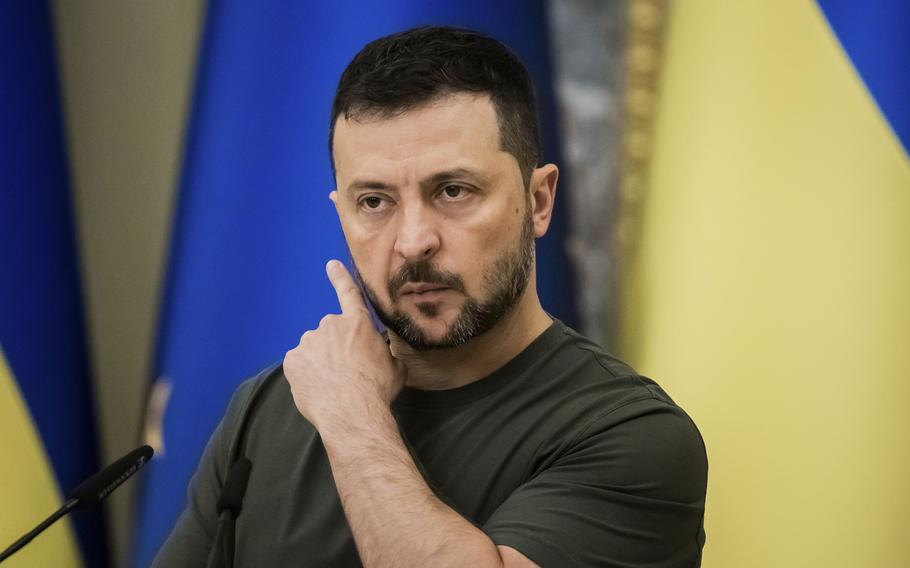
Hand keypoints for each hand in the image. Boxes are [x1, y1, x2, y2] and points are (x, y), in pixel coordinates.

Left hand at [283, 260, 406, 431]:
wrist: (352, 412)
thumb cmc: (377, 390)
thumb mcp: (395, 367)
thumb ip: (384, 352)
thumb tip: (382, 355)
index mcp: (358, 323)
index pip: (348, 294)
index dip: (340, 278)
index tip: (331, 265)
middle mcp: (330, 325)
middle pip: (330, 334)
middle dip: (335, 349)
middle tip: (346, 372)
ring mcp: (309, 341)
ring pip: (313, 350)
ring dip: (320, 362)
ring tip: (333, 385)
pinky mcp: (292, 360)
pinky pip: (299, 365)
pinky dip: (306, 375)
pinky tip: (318, 388)